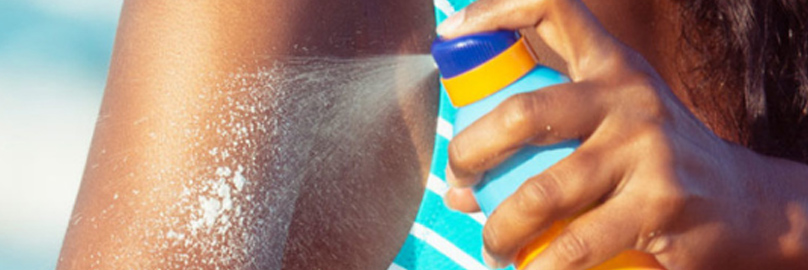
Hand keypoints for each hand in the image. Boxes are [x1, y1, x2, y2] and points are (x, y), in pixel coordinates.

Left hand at [438, 0, 807, 268]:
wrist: (746, 203)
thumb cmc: (658, 160)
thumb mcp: (615, 121)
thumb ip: (543, 142)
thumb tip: (461, 193)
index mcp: (612, 69)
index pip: (554, 9)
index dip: (495, 12)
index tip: (452, 34)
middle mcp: (628, 99)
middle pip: (522, 113)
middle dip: (469, 152)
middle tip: (460, 181)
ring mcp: (646, 151)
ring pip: (541, 192)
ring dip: (500, 227)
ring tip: (493, 244)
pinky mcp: (659, 206)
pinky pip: (574, 245)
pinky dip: (538, 267)